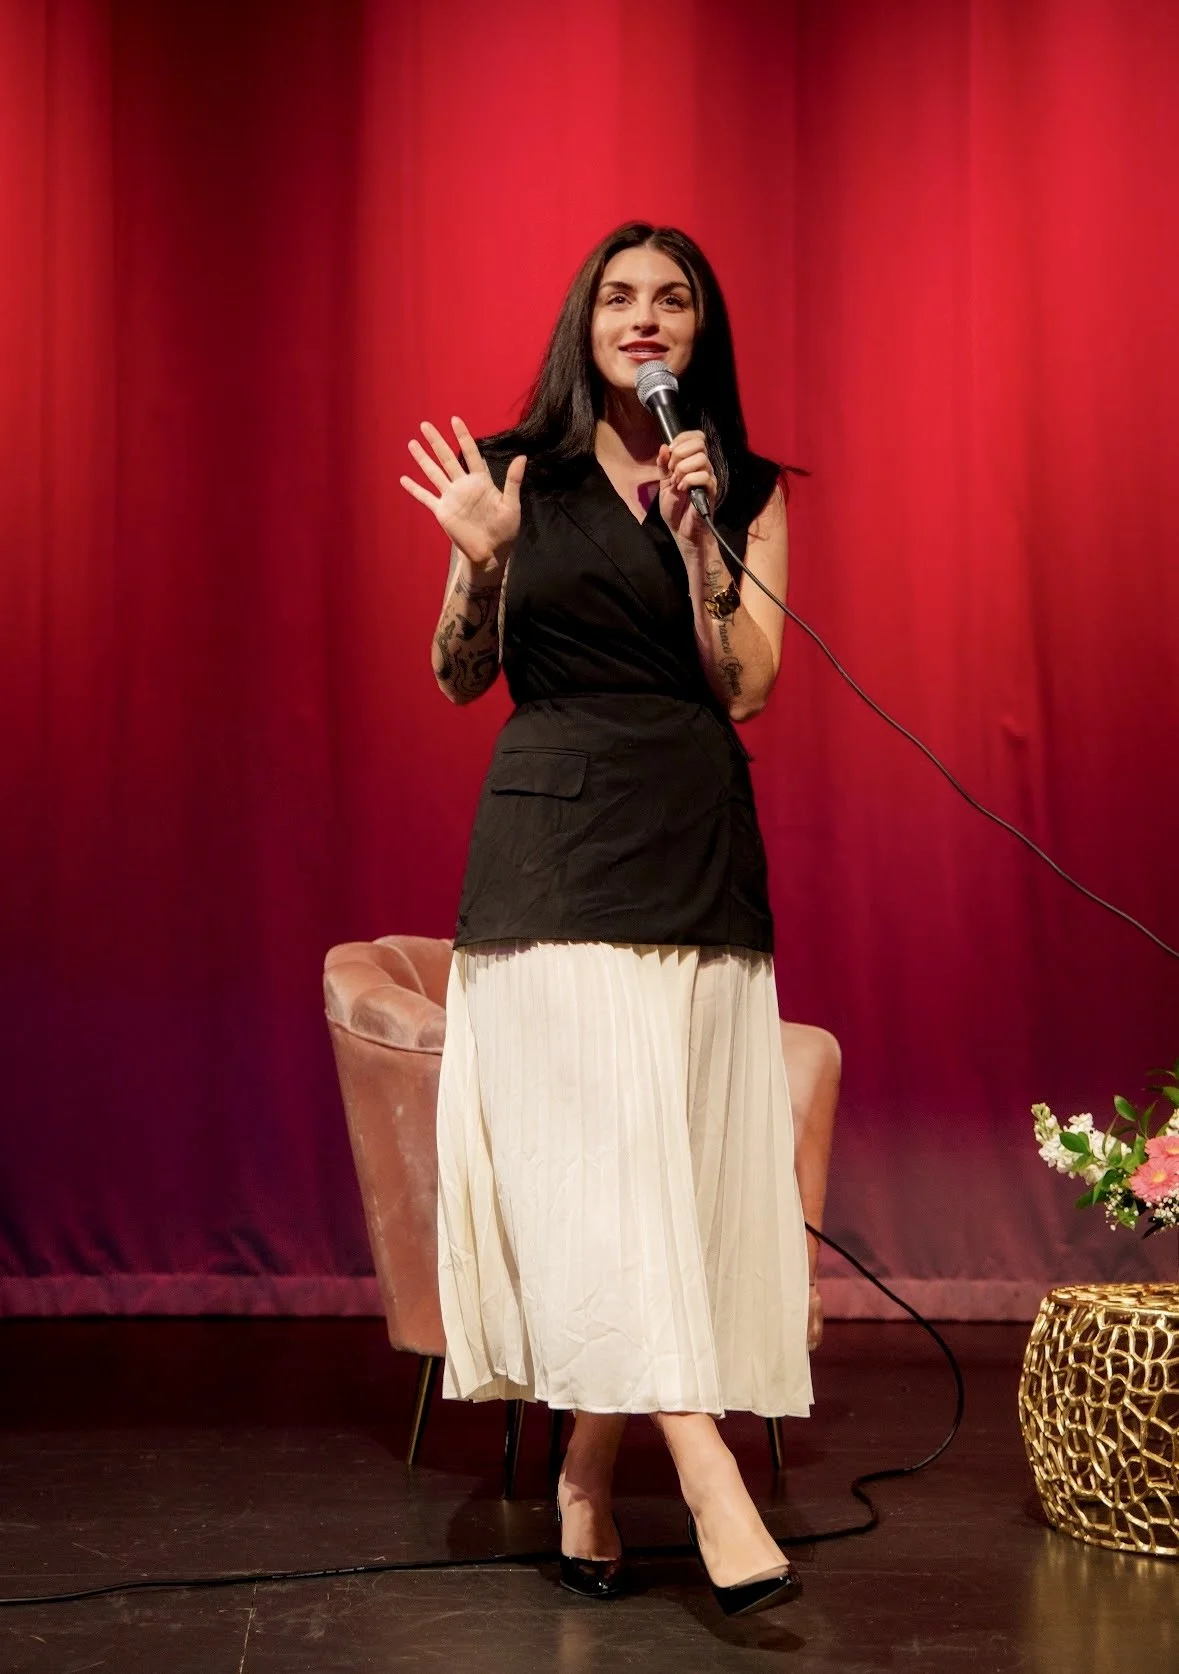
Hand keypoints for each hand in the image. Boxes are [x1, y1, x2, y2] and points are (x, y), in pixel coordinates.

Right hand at [399, 416, 525, 566]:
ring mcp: (451, 497)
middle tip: (425, 425)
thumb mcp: (511, 505)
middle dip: (436, 441)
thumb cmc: (504, 530)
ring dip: (423, 459)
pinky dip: (414, 489)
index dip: (462, 437)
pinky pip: (426, 497)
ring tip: (412, 443)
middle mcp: (463, 485)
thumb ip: (513, 481)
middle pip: (447, 458)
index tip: (454, 420)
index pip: (470, 453)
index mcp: (480, 481)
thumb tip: (522, 457)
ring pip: (434, 473)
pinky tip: (403, 479)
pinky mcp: (442, 511)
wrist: (490, 552)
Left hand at [658, 430, 715, 549]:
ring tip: (677, 483)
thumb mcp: (664, 483)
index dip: (682, 439)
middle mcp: (702, 466)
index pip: (695, 437)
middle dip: (681, 454)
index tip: (670, 453)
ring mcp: (708, 477)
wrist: (681, 531)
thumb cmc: (674, 509)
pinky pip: (704, 476)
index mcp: (691, 461)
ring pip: (701, 458)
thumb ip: (663, 465)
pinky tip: (683, 490)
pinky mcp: (711, 490)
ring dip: (683, 469)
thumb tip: (664, 446)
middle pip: (699, 443)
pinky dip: (689, 481)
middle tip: (672, 470)